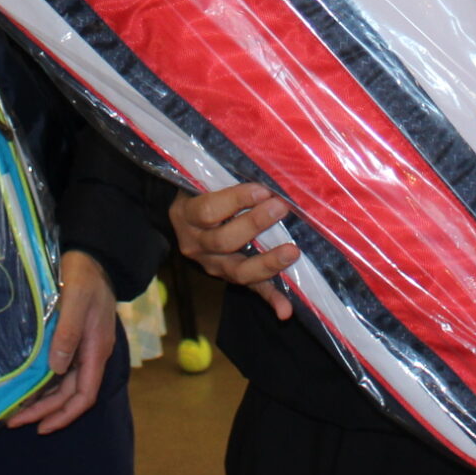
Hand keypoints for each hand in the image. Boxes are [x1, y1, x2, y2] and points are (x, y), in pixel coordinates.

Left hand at [9, 251, 117, 432]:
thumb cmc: (85, 277)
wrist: (92, 256)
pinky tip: (27, 384)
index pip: (84, 395)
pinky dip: (43, 382)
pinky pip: (59, 369)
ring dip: (42, 399)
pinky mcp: (72, 338)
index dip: (63, 415)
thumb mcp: (77, 301)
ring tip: (16, 409)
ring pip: (63, 384)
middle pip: (69, 394)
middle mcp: (90, 354)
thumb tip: (56, 368)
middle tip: (14, 421)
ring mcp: (82, 347)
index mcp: (96, 350)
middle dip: (45, 411)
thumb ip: (68, 333)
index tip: (40, 427)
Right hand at [170, 182, 296, 320]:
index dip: (235, 201)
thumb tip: (256, 162)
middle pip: (223, 241)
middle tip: (281, 208)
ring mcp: (213, 266)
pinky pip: (251, 289)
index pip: (208, 210)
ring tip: (292, 251)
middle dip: (254, 224)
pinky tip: (285, 311)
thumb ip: (221, 175)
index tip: (262, 190)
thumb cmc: (199, 188)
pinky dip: (270, 300)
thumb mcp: (200, 178)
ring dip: (267, 262)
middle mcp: (196, 245)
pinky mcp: (230, 277)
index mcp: (186, 216)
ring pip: (238, 271)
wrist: (183, 217)